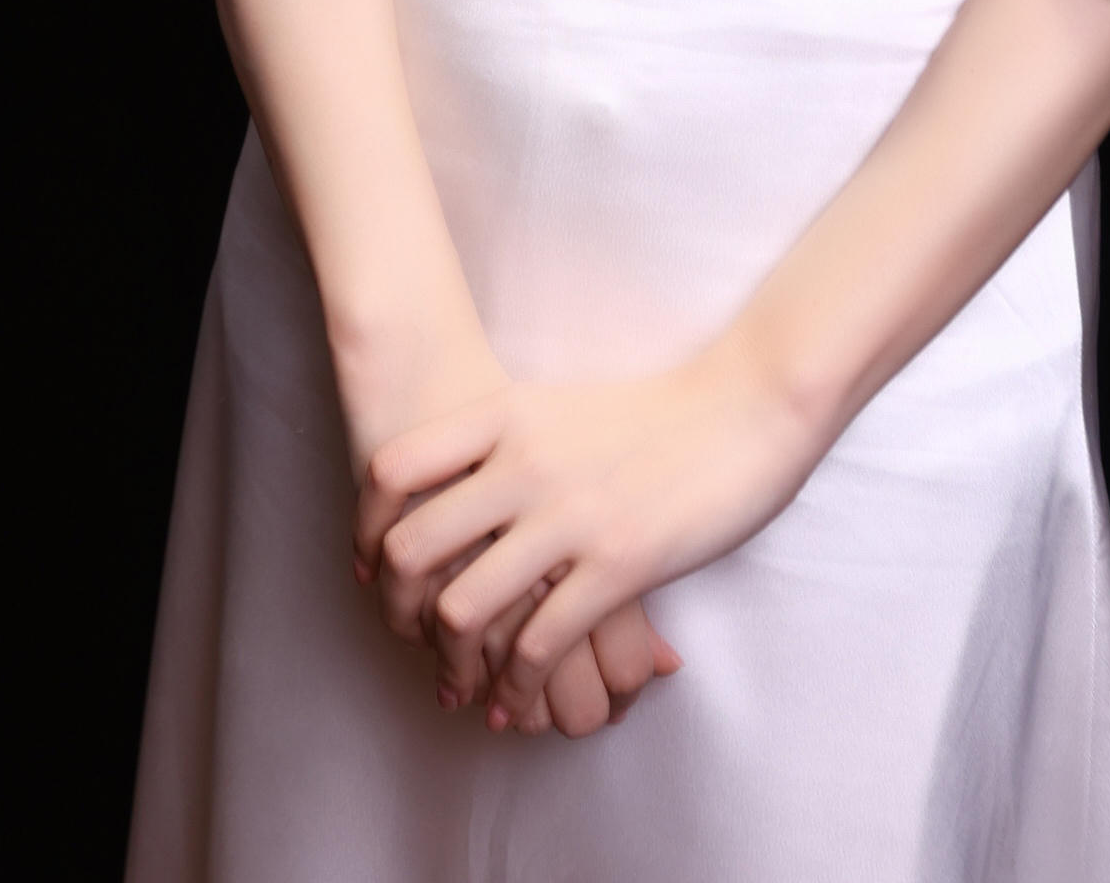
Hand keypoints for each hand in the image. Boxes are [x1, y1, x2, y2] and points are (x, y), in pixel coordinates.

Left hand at [335, 314, 677, 734]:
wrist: (743, 406)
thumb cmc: (654, 409)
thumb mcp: (559, 406)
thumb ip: (508, 439)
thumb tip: (462, 486)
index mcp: (506, 416)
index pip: (395, 469)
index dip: (366, 526)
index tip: (370, 564)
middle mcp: (524, 464)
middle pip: (412, 548)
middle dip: (396, 609)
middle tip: (408, 636)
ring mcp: (569, 516)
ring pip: (464, 608)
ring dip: (449, 663)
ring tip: (455, 686)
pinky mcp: (616, 567)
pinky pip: (538, 646)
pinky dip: (514, 689)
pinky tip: (512, 704)